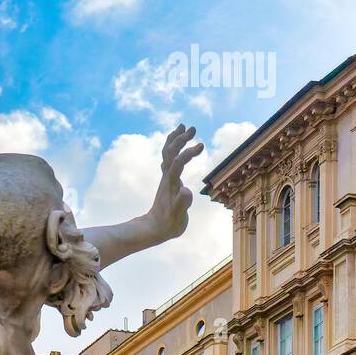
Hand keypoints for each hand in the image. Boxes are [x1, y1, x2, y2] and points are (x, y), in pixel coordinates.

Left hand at [148, 125, 203, 242]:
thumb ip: (182, 204)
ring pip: (168, 153)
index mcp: (171, 184)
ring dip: (175, 139)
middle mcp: (167, 177)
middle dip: (180, 139)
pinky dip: (173, 147)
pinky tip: (179, 143)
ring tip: (184, 127)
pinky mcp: (167, 179)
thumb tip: (186, 191)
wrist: (154, 227)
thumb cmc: (168, 224)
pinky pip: (169, 157)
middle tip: (192, 128)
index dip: (188, 153)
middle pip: (170, 153)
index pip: (178, 163)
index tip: (201, 145)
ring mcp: (166, 177)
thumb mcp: (178, 217)